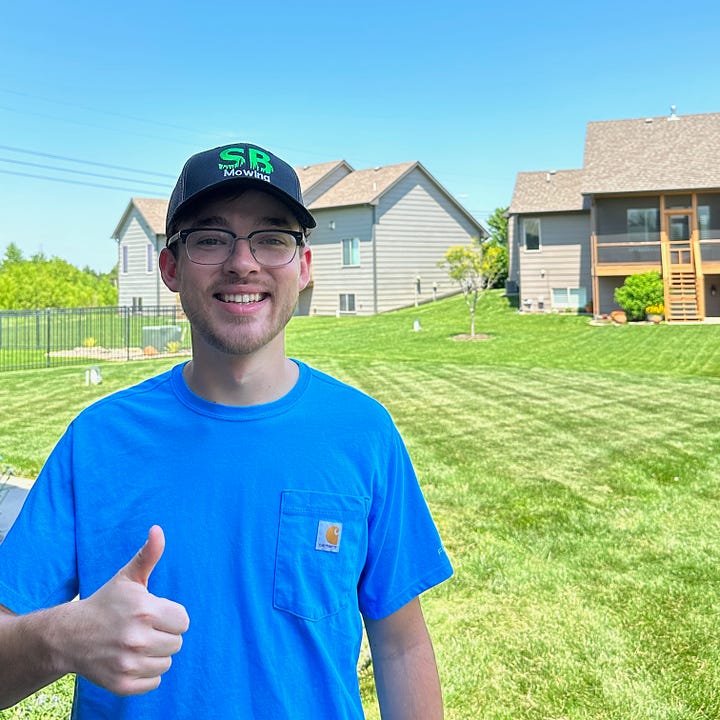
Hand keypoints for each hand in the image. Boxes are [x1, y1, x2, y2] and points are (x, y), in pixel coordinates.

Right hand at [67, 526, 189, 695]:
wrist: (69, 636)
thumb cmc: (106, 603)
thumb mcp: (128, 577)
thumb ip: (148, 555)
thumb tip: (158, 529)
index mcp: (144, 610)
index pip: (183, 620)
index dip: (170, 615)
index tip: (154, 613)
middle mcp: (137, 638)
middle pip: (177, 642)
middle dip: (164, 634)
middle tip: (144, 628)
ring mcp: (128, 664)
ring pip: (167, 662)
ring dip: (156, 653)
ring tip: (136, 643)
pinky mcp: (122, 684)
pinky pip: (155, 681)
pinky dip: (147, 673)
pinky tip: (131, 659)